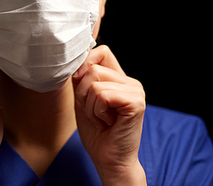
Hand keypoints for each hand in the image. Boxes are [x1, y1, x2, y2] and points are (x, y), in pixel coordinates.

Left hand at [73, 45, 145, 184]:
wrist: (109, 161)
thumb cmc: (97, 134)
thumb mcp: (83, 100)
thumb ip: (81, 79)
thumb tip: (77, 61)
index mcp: (120, 79)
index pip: (101, 52)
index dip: (85, 64)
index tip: (81, 86)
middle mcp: (130, 82)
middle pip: (93, 68)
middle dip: (83, 93)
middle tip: (94, 113)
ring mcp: (135, 91)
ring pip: (95, 82)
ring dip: (90, 106)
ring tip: (101, 120)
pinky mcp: (136, 102)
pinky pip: (103, 95)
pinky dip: (97, 112)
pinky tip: (107, 123)